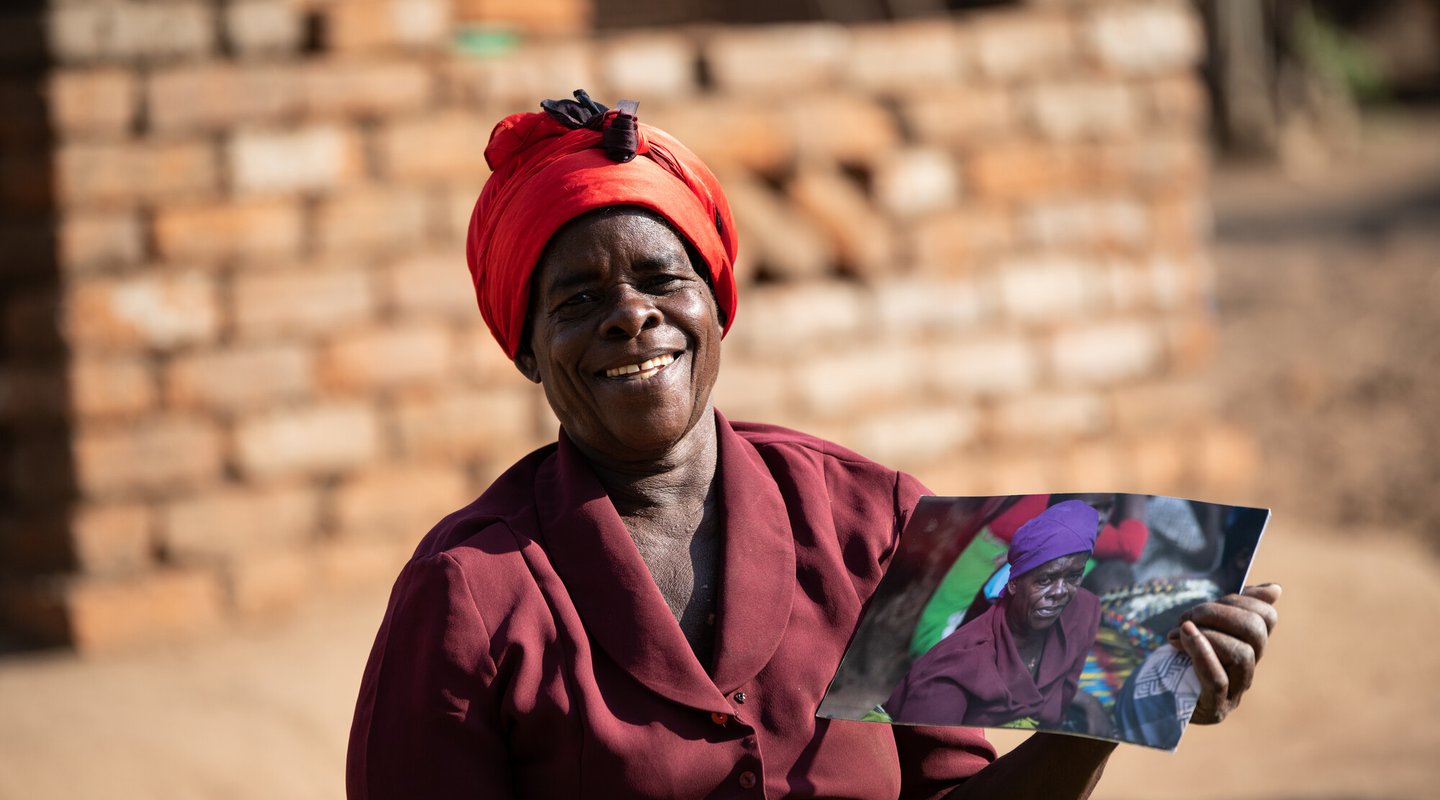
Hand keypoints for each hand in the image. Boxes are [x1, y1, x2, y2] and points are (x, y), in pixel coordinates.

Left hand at [1168, 583, 1280, 724]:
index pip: (1266, 617)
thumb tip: (1275, 589)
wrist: (1154, 696)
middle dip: (1218, 613)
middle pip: (1256, 632)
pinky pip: (1218, 679)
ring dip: (1207, 634)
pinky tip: (1182, 639)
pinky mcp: (1214, 708)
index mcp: (1249, 647)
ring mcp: (1234, 692)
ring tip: (1178, 632)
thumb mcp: (1203, 628)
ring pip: (1243, 655)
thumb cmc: (1179, 658)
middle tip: (1187, 617)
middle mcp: (1247, 669)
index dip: (1241, 600)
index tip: (1212, 599)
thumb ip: (1232, 609)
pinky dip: (1202, 653)